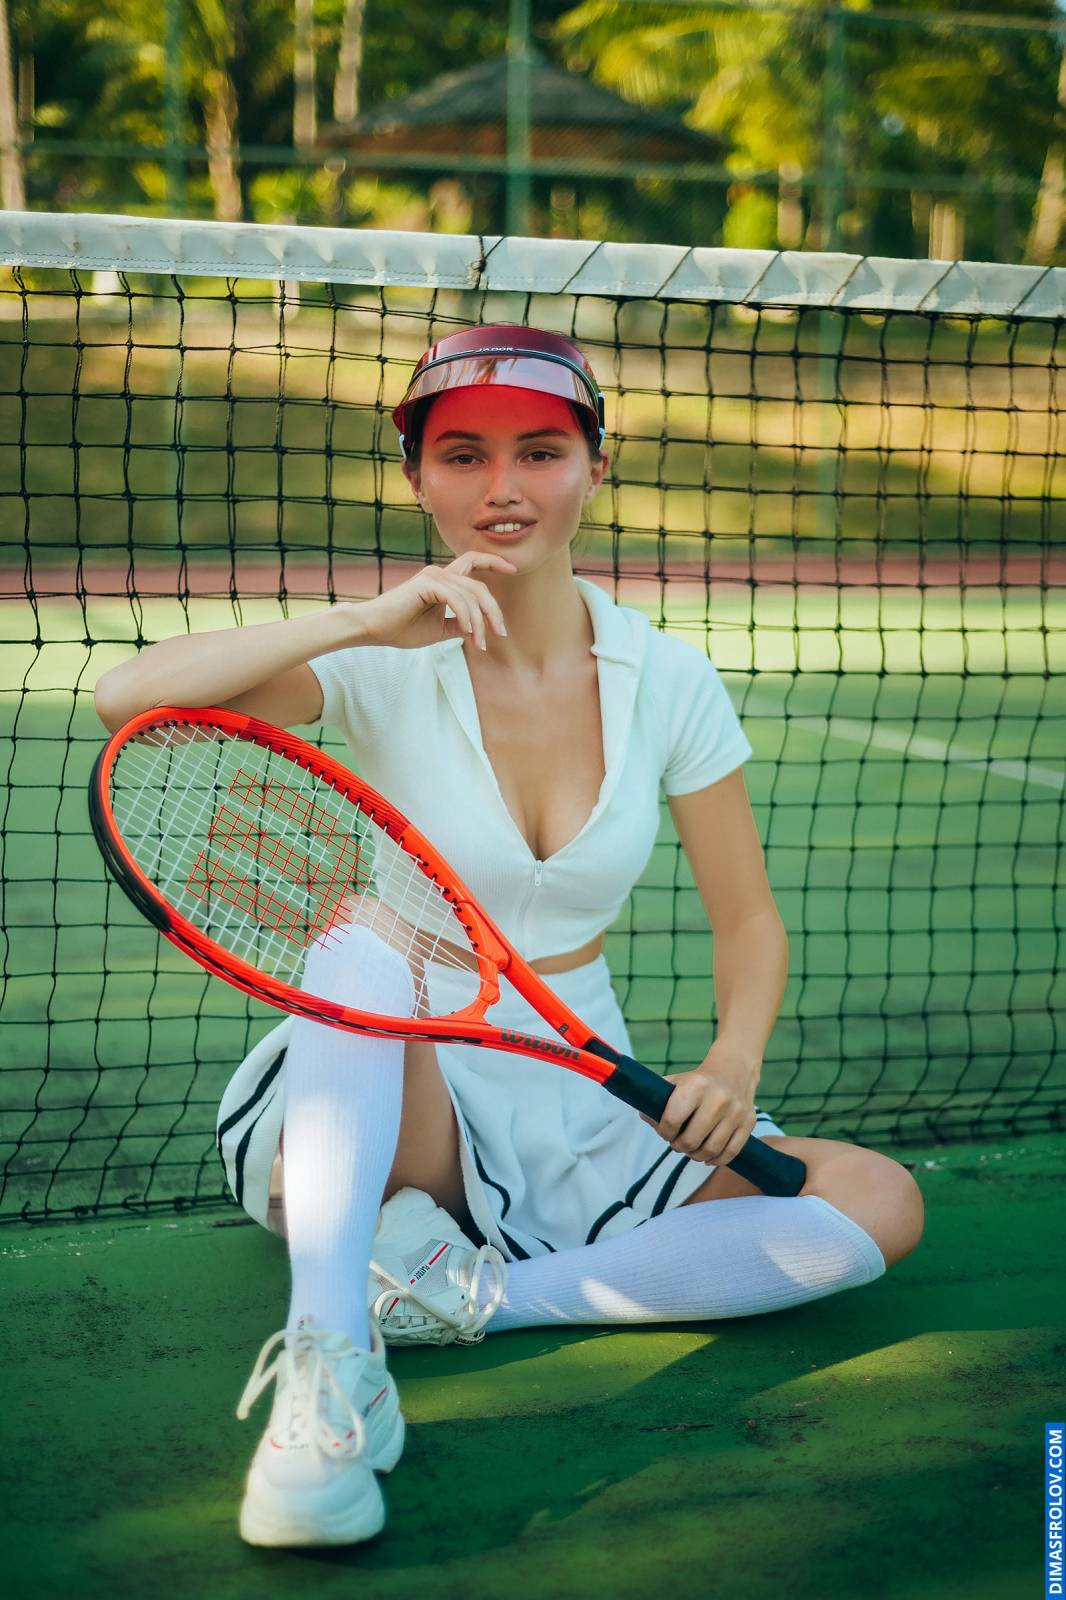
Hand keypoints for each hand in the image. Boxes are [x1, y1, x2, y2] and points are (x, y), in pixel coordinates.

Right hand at [348, 552, 516, 651]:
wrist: (373, 629)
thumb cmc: (401, 629)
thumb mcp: (438, 630)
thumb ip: (458, 626)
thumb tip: (478, 630)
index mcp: (443, 581)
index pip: (472, 563)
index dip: (493, 562)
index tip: (513, 569)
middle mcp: (440, 573)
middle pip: (479, 586)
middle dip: (494, 611)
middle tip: (500, 634)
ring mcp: (433, 576)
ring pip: (470, 595)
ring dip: (480, 622)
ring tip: (480, 643)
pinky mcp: (426, 584)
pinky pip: (456, 599)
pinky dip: (466, 616)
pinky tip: (468, 632)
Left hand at [641, 1042, 759, 1166]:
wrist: (734, 1070)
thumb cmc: (698, 1081)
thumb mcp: (676, 1082)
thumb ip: (657, 1099)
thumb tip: (646, 1118)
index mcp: (696, 1085)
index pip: (672, 1120)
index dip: (664, 1132)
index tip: (665, 1131)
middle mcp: (718, 1099)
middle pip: (691, 1140)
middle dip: (679, 1146)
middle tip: (677, 1143)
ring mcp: (736, 1112)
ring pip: (711, 1150)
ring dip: (696, 1156)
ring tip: (691, 1149)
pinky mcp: (749, 1123)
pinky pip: (730, 1153)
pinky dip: (716, 1160)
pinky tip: (707, 1156)